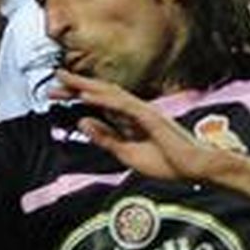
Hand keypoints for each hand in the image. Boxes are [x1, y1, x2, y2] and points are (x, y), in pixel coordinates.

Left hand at [54, 69, 236, 182]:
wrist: (196, 170)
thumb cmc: (168, 163)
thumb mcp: (127, 154)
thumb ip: (106, 138)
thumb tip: (81, 123)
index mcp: (128, 119)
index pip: (98, 103)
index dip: (76, 96)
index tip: (54, 94)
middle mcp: (134, 110)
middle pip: (100, 93)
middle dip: (76, 86)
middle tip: (52, 81)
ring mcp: (143, 111)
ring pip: (109, 93)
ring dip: (85, 85)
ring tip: (64, 79)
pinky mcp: (151, 117)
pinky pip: (122, 105)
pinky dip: (103, 98)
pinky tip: (86, 94)